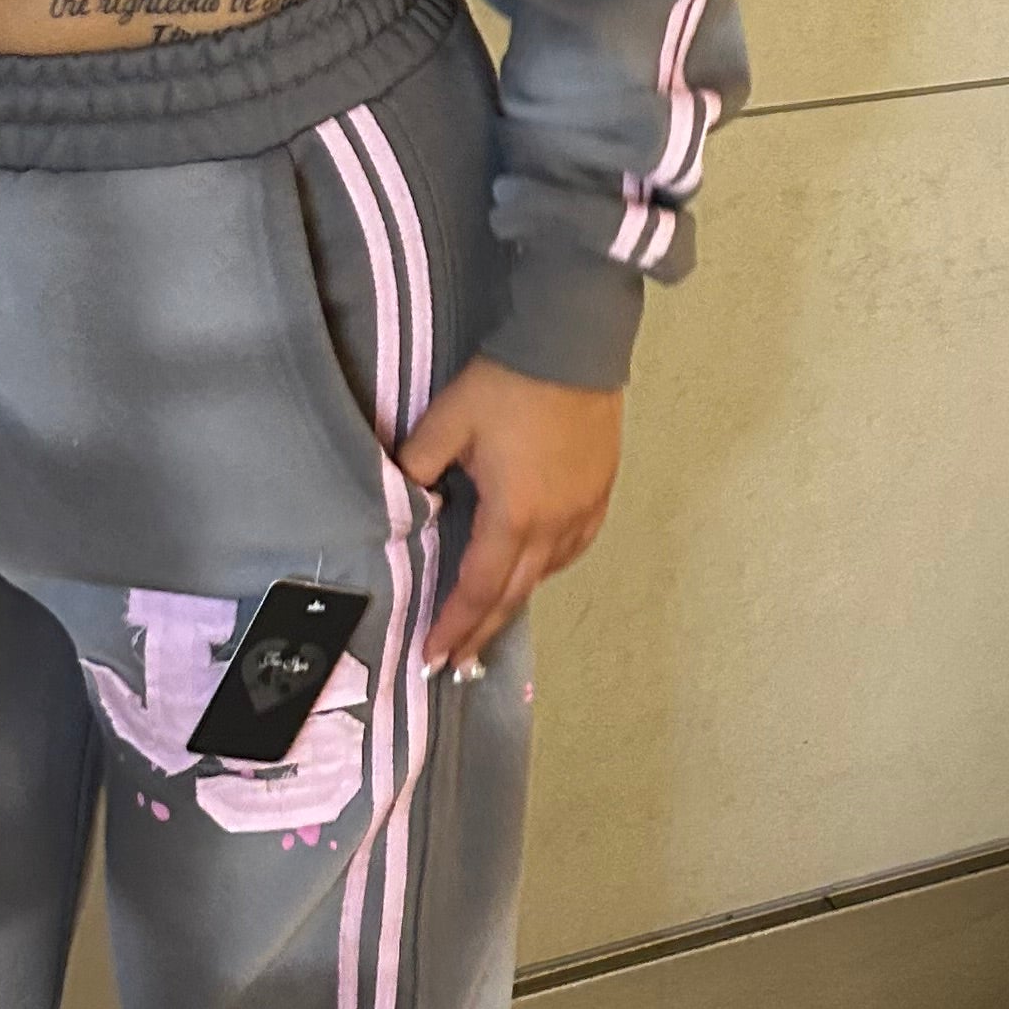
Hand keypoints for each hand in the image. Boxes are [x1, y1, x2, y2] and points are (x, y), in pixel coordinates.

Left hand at [399, 354, 623, 673]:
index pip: (478, 589)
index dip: (455, 626)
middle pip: (514, 595)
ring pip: (545, 573)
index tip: (434, 657)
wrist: (572, 346)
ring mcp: (583, 512)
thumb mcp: (446, 423)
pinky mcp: (600, 493)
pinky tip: (535, 568)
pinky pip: (572, 548)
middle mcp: (553, 526)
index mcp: (513, 516)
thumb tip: (407, 501)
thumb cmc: (506, 386)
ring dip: (514, 600)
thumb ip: (417, 467)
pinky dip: (547, 567)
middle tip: (458, 662)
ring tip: (490, 620)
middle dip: (482, 631)